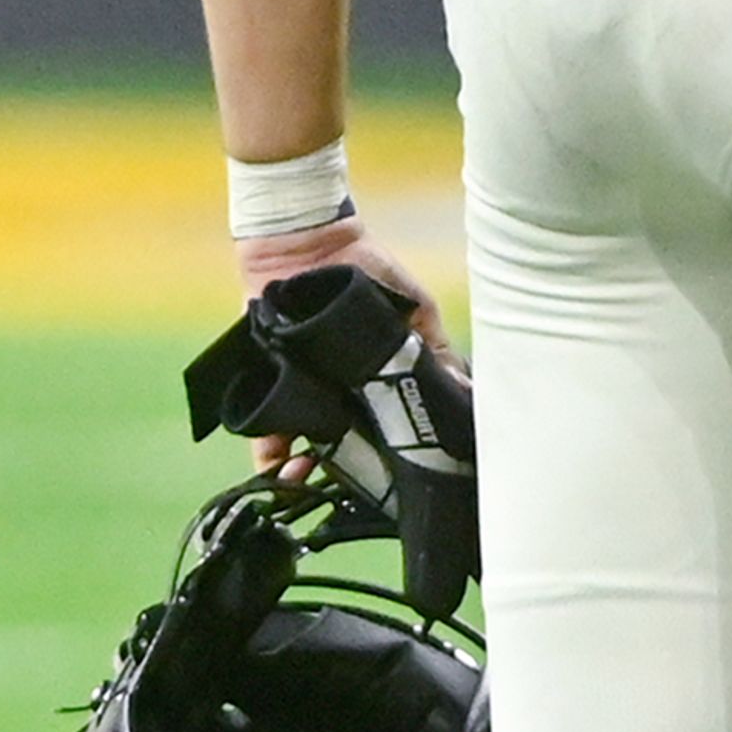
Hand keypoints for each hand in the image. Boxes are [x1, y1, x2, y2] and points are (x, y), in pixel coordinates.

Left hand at [230, 219, 457, 477]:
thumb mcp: (416, 311)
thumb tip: (468, 390)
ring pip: (305, 441)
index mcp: (376, 378)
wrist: (309, 242)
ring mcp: (305, 388)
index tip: (398, 476)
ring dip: (303, 468)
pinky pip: (263, 424)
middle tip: (352, 488)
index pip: (387, 424)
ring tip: (307, 480)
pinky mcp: (268, 381)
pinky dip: (266, 451)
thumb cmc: (369, 270)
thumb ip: (438, 350)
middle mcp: (340, 390)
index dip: (392, 453)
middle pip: (344, 442)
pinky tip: (275, 470)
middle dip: (346, 470)